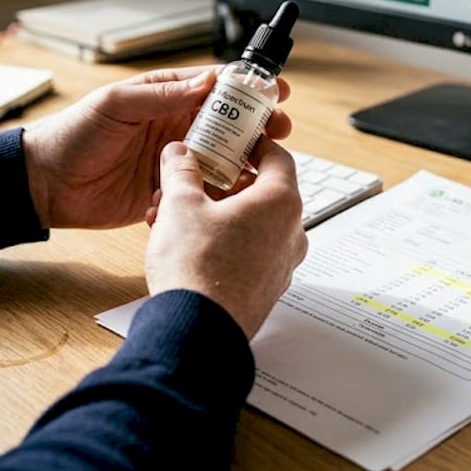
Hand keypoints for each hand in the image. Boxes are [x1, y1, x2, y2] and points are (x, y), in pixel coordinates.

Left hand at [22, 65, 290, 228]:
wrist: (46, 184)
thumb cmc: (73, 135)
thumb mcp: (115, 105)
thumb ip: (160, 96)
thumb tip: (205, 83)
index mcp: (165, 97)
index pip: (215, 87)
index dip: (248, 87)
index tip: (275, 90)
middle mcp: (175, 127)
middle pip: (229, 124)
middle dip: (258, 126)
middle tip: (280, 130)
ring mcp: (175, 161)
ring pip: (223, 158)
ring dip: (245, 161)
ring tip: (264, 166)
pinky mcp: (169, 191)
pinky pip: (203, 191)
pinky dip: (219, 193)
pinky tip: (233, 195)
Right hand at [144, 139, 306, 339]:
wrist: (197, 331)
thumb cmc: (196, 267)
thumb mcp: (180, 205)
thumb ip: (180, 171)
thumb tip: (179, 154)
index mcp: (280, 203)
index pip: (278, 157)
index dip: (253, 144)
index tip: (233, 139)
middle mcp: (291, 233)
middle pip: (264, 192)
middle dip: (225, 182)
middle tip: (197, 177)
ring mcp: (281, 265)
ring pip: (253, 224)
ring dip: (220, 213)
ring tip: (180, 213)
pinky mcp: (267, 289)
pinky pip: (250, 253)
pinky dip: (225, 241)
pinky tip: (189, 244)